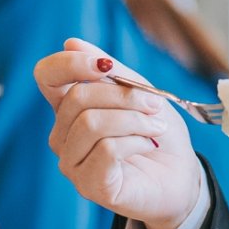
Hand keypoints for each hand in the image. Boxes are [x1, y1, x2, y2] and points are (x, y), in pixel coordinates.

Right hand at [31, 38, 202, 228]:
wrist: (181, 176)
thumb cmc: (157, 133)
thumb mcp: (140, 92)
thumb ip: (110, 70)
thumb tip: (71, 42)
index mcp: (70, 108)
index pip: (47, 76)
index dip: (70, 64)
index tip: (106, 66)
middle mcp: (63, 136)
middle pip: (78, 97)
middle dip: (124, 95)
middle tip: (154, 105)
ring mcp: (72, 163)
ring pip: (91, 123)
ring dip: (134, 119)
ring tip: (156, 127)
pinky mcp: (89, 185)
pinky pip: (106, 149)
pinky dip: (136, 141)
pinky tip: (148, 145)